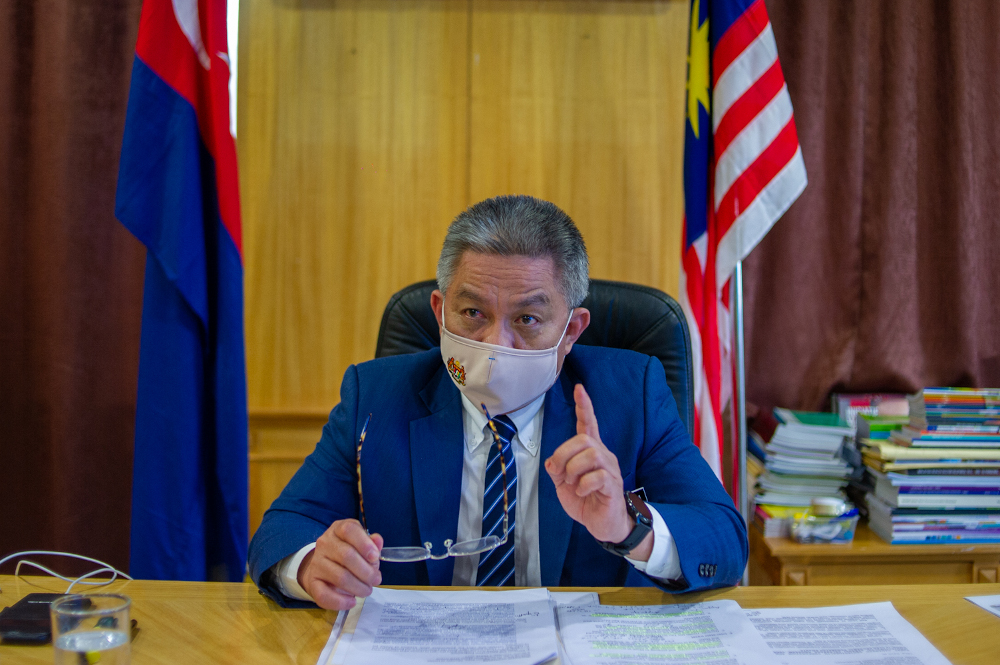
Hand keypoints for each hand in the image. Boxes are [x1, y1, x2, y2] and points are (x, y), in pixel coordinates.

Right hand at [297, 519, 382, 609]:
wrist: (322, 568)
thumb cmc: (348, 554)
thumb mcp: (362, 545)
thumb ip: (372, 544)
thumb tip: (378, 541)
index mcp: (338, 529)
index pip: (349, 530)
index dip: (364, 544)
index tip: (375, 557)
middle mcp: (325, 543)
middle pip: (347, 556)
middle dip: (366, 571)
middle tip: (376, 580)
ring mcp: (316, 562)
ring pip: (340, 577)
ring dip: (358, 587)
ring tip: (367, 590)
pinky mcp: (312, 582)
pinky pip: (324, 595)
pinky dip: (341, 601)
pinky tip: (352, 602)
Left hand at [544, 384, 633, 543]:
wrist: (604, 525)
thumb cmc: (586, 501)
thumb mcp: (563, 485)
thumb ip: (557, 469)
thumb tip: (552, 462)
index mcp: (591, 452)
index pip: (588, 424)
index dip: (584, 407)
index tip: (580, 389)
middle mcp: (603, 456)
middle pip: (584, 439)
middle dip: (564, 453)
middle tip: (559, 472)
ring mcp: (610, 470)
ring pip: (591, 454)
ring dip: (573, 469)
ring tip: (572, 485)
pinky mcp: (613, 485)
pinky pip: (598, 476)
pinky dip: (583, 485)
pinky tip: (582, 493)